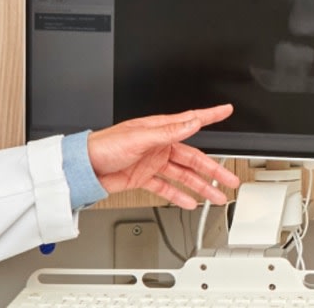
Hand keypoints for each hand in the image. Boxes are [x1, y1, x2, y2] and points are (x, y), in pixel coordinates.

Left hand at [87, 104, 241, 208]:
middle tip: (230, 178)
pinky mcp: (143, 178)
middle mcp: (158, 145)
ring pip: (183, 175)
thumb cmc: (104, 146)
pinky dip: (178, 195)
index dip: (210, 115)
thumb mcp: (139, 137)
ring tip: (216, 197)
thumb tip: (191, 123)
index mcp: (159, 129)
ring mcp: (152, 162)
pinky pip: (166, 187)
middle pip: (193, 157)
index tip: (227, 110)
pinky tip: (190, 202)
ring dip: (200, 186)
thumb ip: (168, 132)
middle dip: (214, 169)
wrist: (83, 168)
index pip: (191, 120)